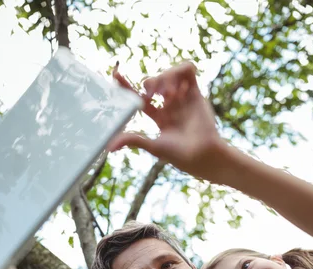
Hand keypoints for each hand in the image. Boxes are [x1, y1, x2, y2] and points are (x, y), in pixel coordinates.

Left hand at [110, 62, 225, 180]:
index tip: (115, 75)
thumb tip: (109, 147)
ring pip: (170, 72)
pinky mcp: (196, 92)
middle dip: (152, 81)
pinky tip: (179, 85)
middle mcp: (170, 105)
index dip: (127, 85)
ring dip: (166, 76)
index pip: (139, 98)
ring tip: (169, 93)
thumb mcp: (153, 146)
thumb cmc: (180, 155)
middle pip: (155, 81)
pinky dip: (181, 69)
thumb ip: (133, 140)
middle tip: (152, 92)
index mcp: (158, 116)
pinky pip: (188, 69)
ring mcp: (183, 97)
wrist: (203, 154)